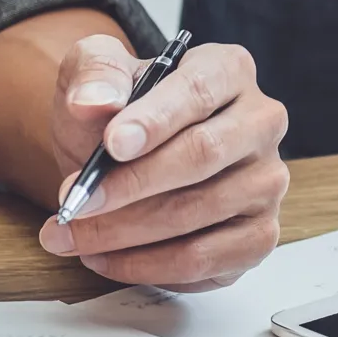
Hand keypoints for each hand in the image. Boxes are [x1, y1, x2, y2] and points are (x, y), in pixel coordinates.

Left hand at [36, 36, 290, 288]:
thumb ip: (94, 75)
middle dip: (130, 185)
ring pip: (198, 214)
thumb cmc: (119, 114)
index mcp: (229, 70)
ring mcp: (266, 182)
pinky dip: (146, 266)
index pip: (199, 92)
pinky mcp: (258, 234)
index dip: (155, 121)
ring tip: (71, 234)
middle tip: (75, 202)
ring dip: (124, 232)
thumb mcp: (96, 72)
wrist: (126, 159)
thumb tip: (92, 102)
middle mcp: (261, 123)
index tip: (111, 146)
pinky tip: (105, 257)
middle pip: (203, 156)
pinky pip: (203, 260)